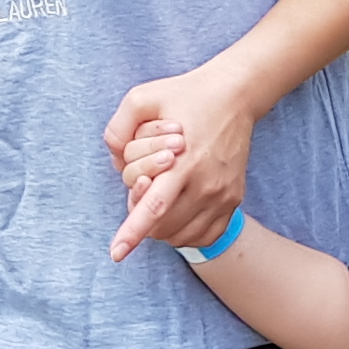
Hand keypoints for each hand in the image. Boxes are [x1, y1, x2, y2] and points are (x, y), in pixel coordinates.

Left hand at [105, 70, 253, 260]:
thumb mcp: (142, 98)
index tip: (117, 253)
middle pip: (163, 226)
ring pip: (182, 235)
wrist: (235, 95)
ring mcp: (223, 195)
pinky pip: (205, 235)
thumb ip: (118, 128)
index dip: (133, 233)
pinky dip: (185, 232)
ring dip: (162, 227)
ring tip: (159, 198)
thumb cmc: (185, 96)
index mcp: (183, 162)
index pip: (154, 207)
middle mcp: (206, 184)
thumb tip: (114, 161)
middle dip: (141, 219)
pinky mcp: (234, 199)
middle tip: (142, 190)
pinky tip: (177, 213)